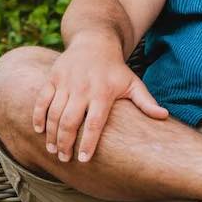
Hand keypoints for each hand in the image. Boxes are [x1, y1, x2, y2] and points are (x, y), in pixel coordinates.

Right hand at [33, 39, 168, 162]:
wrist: (94, 41)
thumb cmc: (115, 69)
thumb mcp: (133, 83)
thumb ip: (146, 102)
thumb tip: (164, 116)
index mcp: (103, 93)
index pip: (94, 123)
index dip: (88, 143)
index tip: (83, 160)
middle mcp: (82, 88)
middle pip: (70, 121)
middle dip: (65, 143)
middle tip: (64, 159)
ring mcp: (65, 83)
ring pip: (54, 113)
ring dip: (52, 134)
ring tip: (52, 150)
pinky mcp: (52, 78)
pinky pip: (41, 100)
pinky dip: (38, 116)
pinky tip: (39, 131)